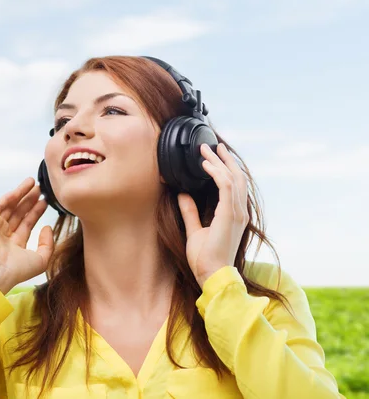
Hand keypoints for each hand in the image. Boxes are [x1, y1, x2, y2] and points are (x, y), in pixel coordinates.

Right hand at [0, 177, 54, 291]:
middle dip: (30, 200)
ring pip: (11, 206)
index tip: (45, 201)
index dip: (36, 212)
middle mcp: (5, 235)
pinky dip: (12, 194)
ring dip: (21, 193)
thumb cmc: (17, 270)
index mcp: (15, 245)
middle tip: (41, 189)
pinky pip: (1, 204)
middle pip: (20, 212)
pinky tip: (23, 187)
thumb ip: (48, 244)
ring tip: (33, 183)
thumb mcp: (41, 259)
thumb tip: (47, 227)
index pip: (27, 224)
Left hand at [177, 143, 248, 288]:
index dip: (226, 168)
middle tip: (212, 146)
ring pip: (232, 178)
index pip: (235, 185)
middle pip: (237, 177)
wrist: (212, 275)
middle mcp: (239, 212)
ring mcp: (237, 214)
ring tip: (206, 151)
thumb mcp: (195, 230)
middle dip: (224, 160)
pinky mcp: (229, 215)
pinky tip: (205, 165)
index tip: (214, 156)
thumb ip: (190, 211)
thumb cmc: (205, 259)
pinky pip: (226, 187)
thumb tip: (183, 194)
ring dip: (218, 162)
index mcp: (234, 215)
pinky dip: (216, 173)